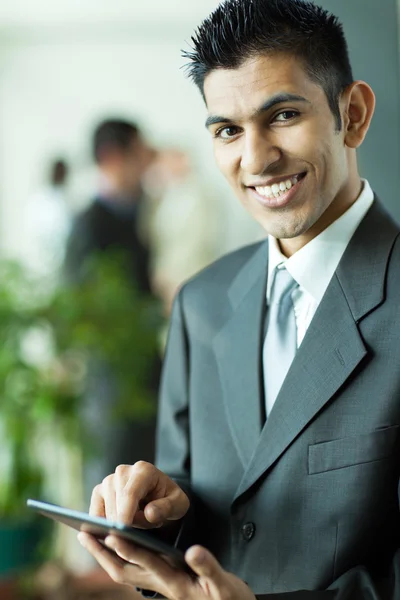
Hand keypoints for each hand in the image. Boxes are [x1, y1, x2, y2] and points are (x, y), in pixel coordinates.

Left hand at [78, 533, 255, 599]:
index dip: (130, 549)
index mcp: (176, 582)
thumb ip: (207, 567)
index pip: (149, 563)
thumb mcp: (223, 584)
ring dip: (105, 556)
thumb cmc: (229, 599)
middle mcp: (162, 585)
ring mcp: (160, 586)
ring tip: (89, 537)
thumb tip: (193, 551)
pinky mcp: (163, 584)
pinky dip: (119, 557)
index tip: (113, 534)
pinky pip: (133, 571)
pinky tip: (112, 545)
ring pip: (125, 572)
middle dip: (103, 554)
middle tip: (83, 534)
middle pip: (125, 571)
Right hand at [89, 461, 189, 528]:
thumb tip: (149, 513)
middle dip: (127, 524)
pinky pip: (96, 514)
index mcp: (143, 470)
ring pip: (105, 511)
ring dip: (119, 526)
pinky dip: (104, 526)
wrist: (159, 495)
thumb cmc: (169, 500)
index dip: (125, 513)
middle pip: (116, 504)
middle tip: (145, 529)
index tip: (123, 531)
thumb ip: (167, 508)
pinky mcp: (99, 491)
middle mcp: (123, 471)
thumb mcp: (179, 504)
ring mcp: (108, 480)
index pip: (130, 493)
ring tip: (138, 526)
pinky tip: (118, 532)